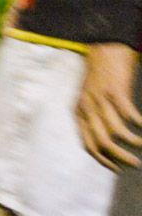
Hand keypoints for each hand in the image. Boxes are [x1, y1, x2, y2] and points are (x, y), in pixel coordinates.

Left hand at [76, 42, 141, 170]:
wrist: (104, 48)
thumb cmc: (100, 75)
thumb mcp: (90, 97)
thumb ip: (95, 117)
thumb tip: (108, 139)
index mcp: (79, 111)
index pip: (87, 143)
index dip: (102, 159)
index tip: (115, 167)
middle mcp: (87, 108)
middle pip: (101, 142)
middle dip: (119, 157)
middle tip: (135, 164)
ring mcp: (100, 100)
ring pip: (116, 132)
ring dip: (132, 143)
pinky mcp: (116, 92)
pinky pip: (129, 116)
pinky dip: (138, 125)